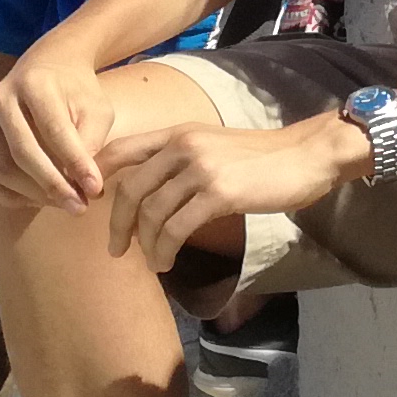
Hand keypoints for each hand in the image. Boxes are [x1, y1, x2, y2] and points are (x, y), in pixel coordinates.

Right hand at [0, 51, 115, 210]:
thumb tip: (83, 185)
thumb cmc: (78, 92)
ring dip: (34, 194)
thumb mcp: (96, 109)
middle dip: (53, 185)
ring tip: (64, 204)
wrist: (47, 67)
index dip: (76, 163)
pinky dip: (8, 197)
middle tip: (80, 207)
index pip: (54, 130)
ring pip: (2, 170)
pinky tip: (36, 201)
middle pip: (22, 153)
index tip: (97, 189)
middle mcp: (1, 98)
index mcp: (34, 83)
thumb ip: (91, 142)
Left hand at [94, 117, 363, 269]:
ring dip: (145, 245)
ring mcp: (201, 168)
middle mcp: (183, 146)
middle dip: (116, 225)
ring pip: (151, 213)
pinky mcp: (218, 193)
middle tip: (116, 249)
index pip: (120, 151)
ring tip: (152, 262)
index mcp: (178, 134)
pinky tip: (167, 262)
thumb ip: (180, 161)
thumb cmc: (263, 158)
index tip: (90, 208)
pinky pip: (176, 228)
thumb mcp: (213, 147)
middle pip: (130, 189)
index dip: (96, 179)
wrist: (306, 156)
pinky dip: (164, 251)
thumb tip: (146, 195)